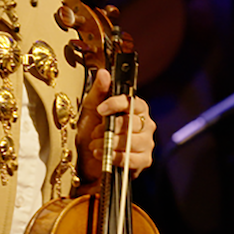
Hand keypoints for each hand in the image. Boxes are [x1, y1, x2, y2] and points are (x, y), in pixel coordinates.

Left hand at [76, 69, 155, 183]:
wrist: (86, 157)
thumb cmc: (90, 129)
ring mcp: (147, 142)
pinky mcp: (144, 160)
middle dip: (109, 128)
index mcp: (135, 107)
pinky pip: (132, 159)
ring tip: (95, 144)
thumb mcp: (90, 108)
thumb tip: (104, 73)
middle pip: (132, 123)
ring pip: (132, 141)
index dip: (115, 104)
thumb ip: (98, 91)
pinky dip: (114, 157)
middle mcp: (145, 123)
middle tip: (95, 132)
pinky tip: (101, 155)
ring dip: (109, 143)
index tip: (100, 110)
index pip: (131, 101)